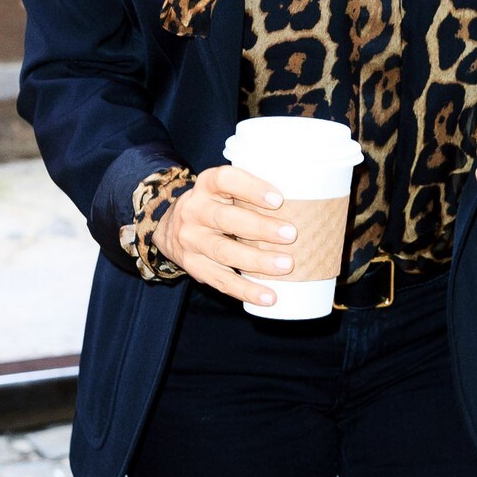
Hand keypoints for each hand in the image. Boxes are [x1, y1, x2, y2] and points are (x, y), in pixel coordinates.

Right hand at [155, 165, 295, 304]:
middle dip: (260, 228)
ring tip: (286, 266)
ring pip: (224, 251)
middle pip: (226, 219)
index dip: (251, 187)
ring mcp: (191, 240)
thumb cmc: (215, 206)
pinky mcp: (193, 266)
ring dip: (257, 261)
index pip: (225, 179)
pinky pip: (220, 280)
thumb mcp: (224, 191)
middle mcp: (194, 210)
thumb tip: (305, 206)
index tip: (278, 199)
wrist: (170, 228)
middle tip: (291, 235)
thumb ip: (251, 194)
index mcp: (207, 185)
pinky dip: (246, 290)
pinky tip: (268, 296)